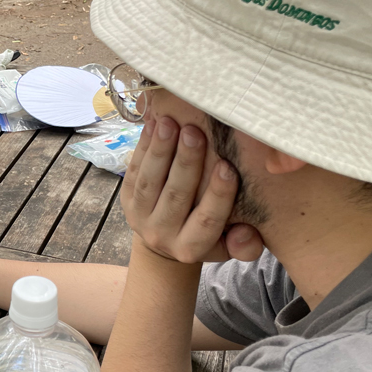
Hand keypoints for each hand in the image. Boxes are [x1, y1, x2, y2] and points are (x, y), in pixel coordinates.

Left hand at [121, 116, 262, 263]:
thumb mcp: (228, 247)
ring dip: (159, 150)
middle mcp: (161, 234)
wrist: (164, 241)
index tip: (227, 167)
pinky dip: (143, 147)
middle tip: (194, 133)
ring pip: (149, 181)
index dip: (217, 195)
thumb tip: (246, 234)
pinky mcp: (125, 199)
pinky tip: (152, 124)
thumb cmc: (207, 236)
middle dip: (185, 163)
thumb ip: (244, 246)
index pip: (207, 222)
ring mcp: (139, 216)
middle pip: (175, 196)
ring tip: (168, 122)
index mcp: (190, 248)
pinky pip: (133, 171)